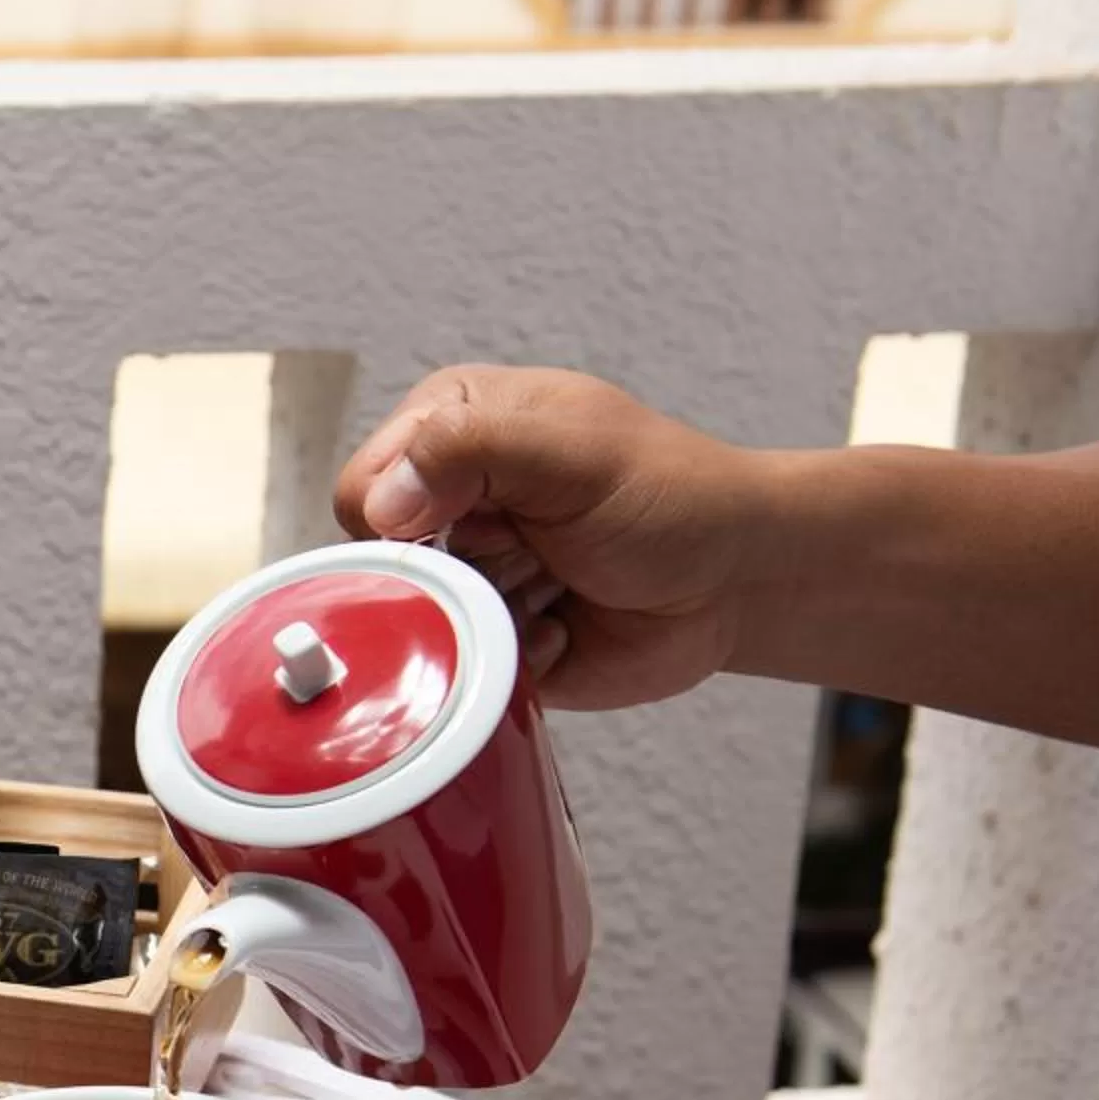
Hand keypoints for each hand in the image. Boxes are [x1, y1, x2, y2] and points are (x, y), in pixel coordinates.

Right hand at [333, 366, 768, 710]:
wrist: (735, 582)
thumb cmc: (669, 498)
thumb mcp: (570, 451)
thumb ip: (468, 450)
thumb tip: (383, 502)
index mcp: (449, 428)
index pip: (363, 487)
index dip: (407, 519)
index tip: (480, 521)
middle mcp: (444, 500)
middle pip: (382, 566)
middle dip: (460, 573)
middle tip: (533, 551)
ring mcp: (462, 574)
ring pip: (417, 625)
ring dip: (490, 617)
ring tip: (554, 585)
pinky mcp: (482, 639)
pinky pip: (458, 671)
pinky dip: (511, 659)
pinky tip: (561, 626)